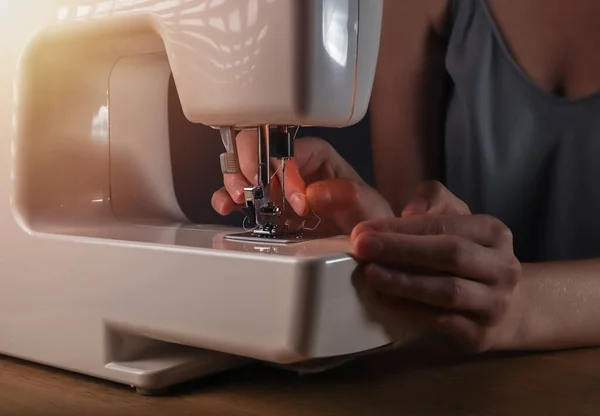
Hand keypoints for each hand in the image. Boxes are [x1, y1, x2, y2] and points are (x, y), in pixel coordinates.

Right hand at [212, 130, 392, 233]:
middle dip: (249, 166)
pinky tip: (228, 206)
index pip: (289, 148)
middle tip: (254, 191)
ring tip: (240, 198)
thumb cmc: (364, 217)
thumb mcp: (366, 205)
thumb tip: (312, 192)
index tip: (299, 202)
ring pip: (240, 167)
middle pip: (255, 147)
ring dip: (234, 181)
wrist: (359, 242)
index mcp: (315, 154)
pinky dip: (226, 198)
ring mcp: (273, 183)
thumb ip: (346, 195)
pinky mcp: (263, 204)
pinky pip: (236, 193)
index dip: (287, 172)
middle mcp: (290, 164)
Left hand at [351, 181, 521, 352]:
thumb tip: (410, 212)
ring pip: (448, 291)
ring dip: (404, 283)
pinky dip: (414, 312)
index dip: (402, 228)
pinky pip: (445, 324)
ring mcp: (494, 304)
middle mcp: (501, 267)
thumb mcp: (453, 218)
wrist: (496, 304)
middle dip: (402, 250)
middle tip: (362, 249)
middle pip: (450, 254)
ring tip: (371, 275)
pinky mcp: (481, 335)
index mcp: (493, 233)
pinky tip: (387, 302)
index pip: (444, 225)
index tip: (364, 230)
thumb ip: (432, 201)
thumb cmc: (464, 253)